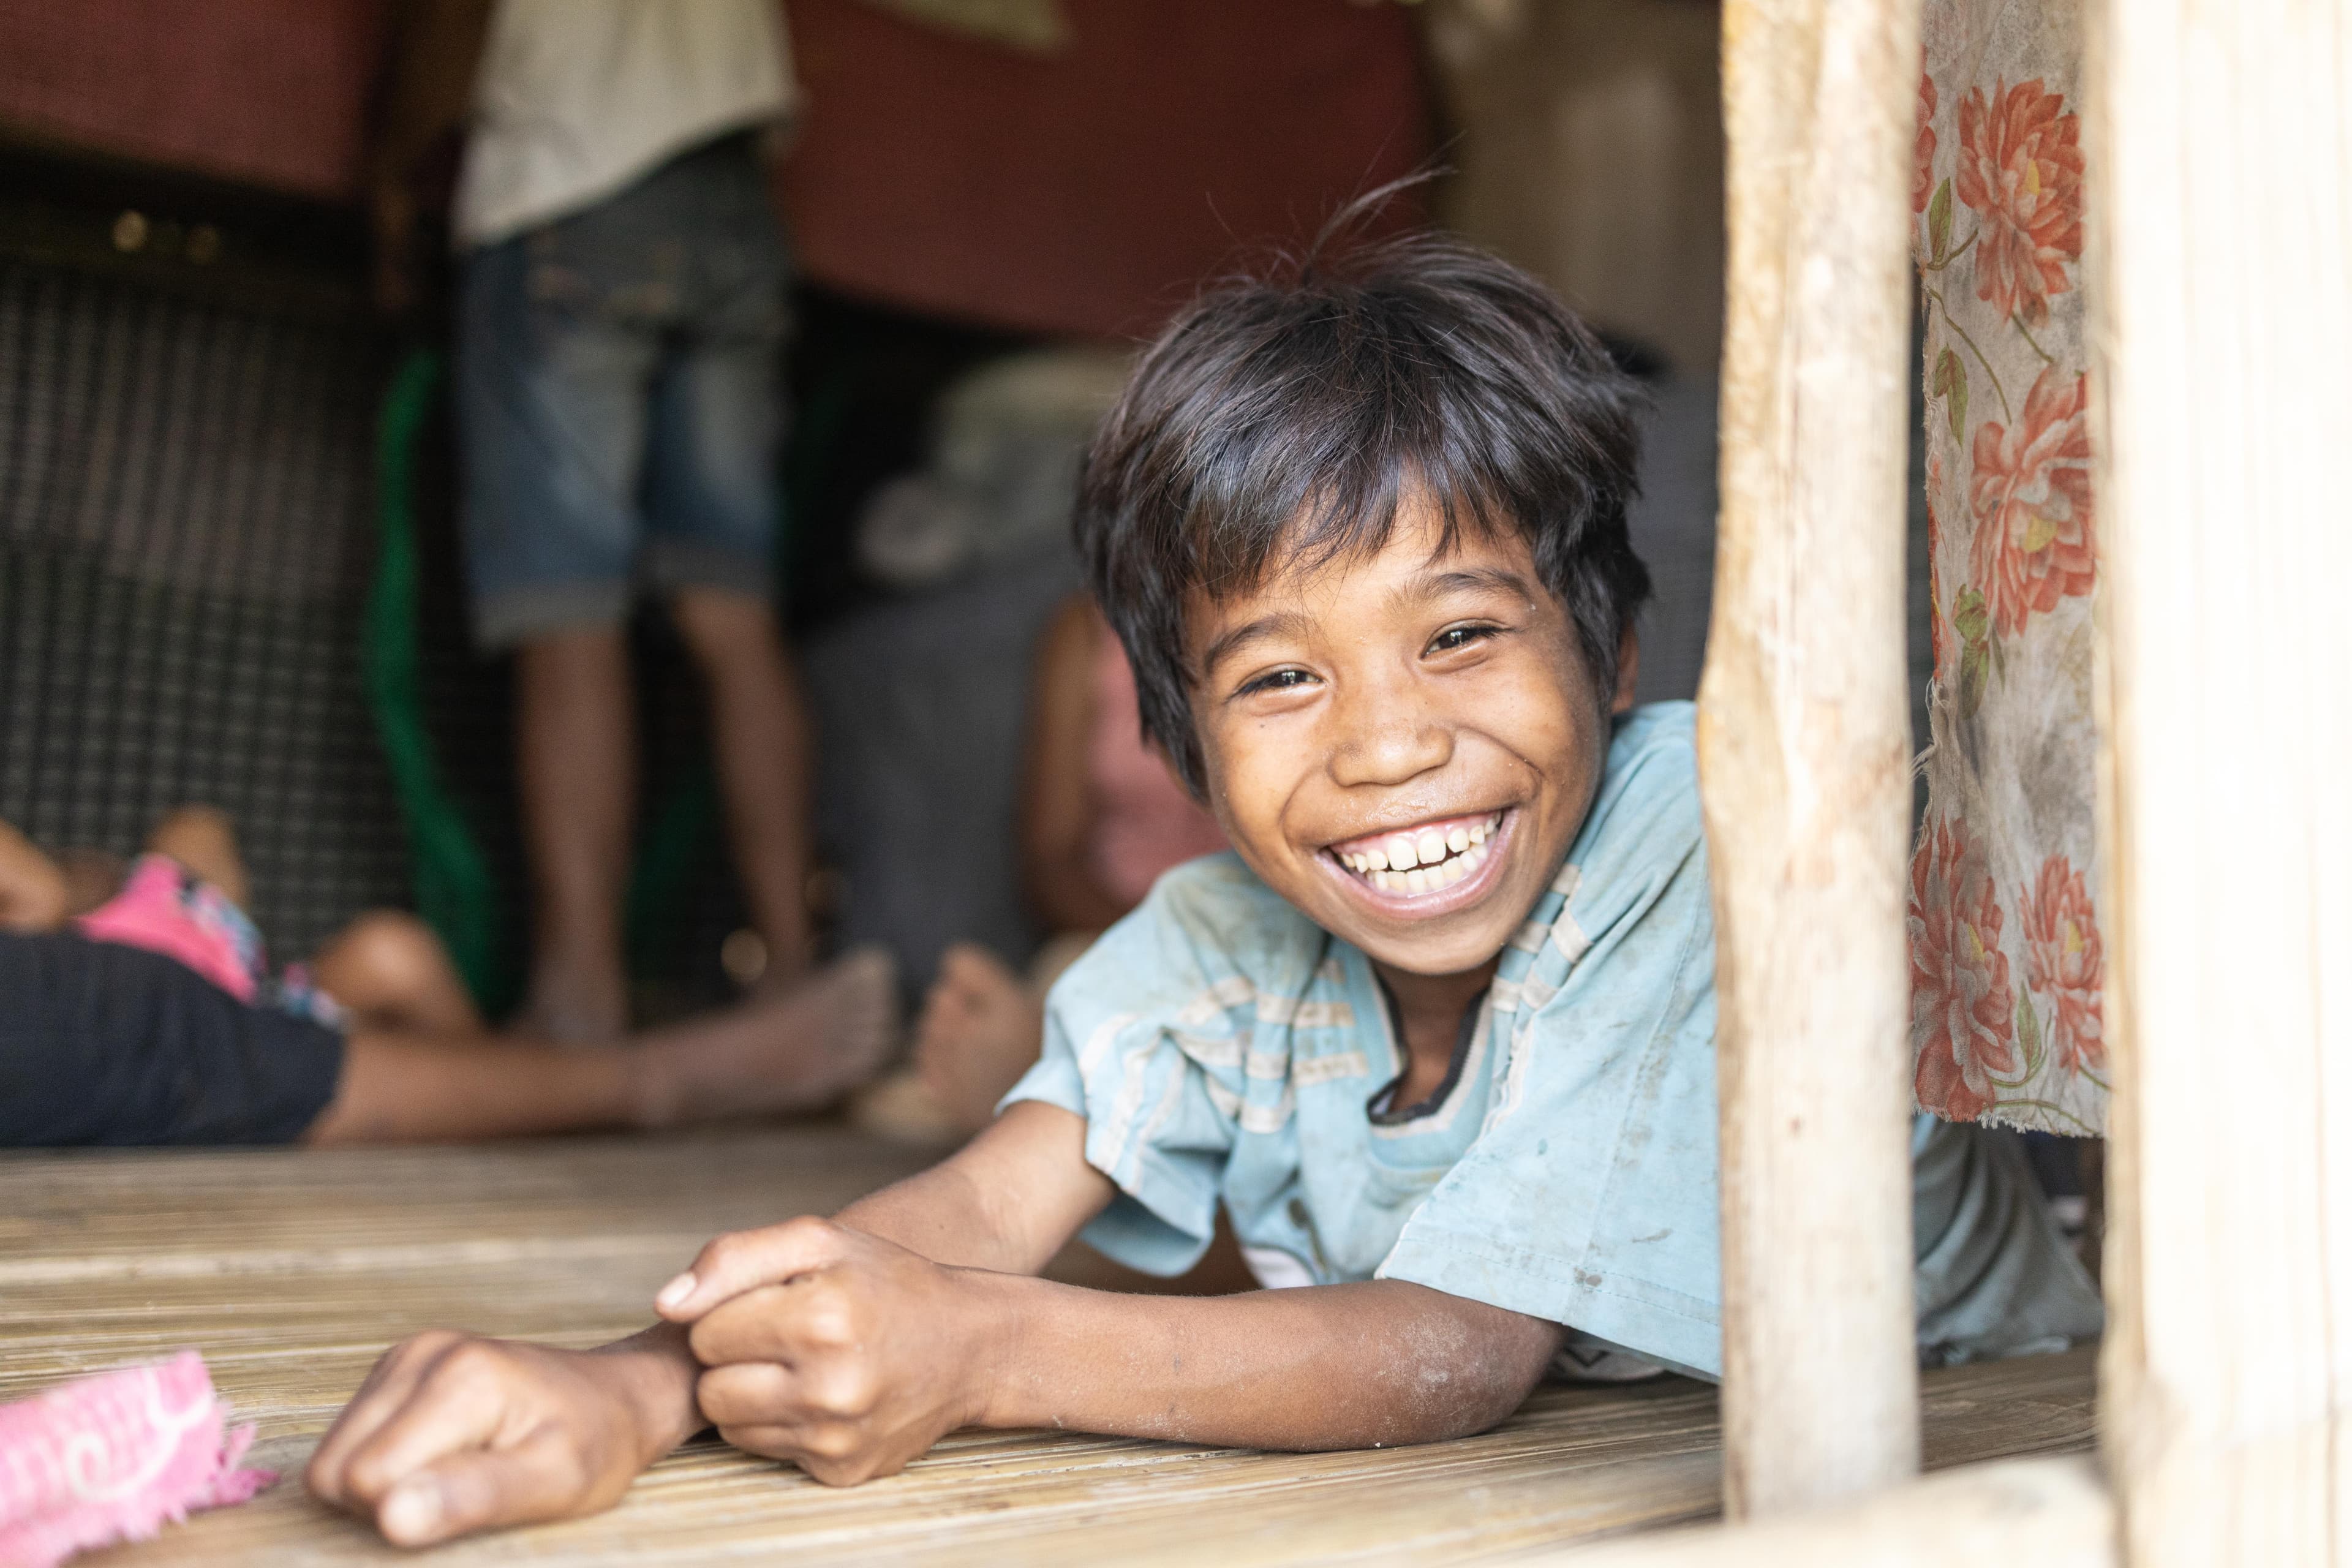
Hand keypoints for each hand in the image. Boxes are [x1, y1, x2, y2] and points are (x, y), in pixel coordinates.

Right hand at [306, 1329, 694, 1545]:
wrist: (616, 1400)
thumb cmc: (595, 1446)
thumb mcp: (554, 1483)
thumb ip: (473, 1498)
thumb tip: (390, 1518)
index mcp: (460, 1378)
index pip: (363, 1480)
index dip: (404, 1513)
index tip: (468, 1500)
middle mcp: (425, 1353)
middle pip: (334, 1468)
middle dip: (383, 1501)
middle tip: (463, 1491)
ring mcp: (409, 1354)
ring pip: (333, 1455)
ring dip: (382, 1482)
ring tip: (459, 1471)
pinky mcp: (400, 1367)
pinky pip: (350, 1439)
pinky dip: (384, 1461)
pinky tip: (443, 1454)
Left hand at [656, 1217, 998, 1484]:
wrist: (973, 1345)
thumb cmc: (887, 1282)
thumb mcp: (819, 1240)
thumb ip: (734, 1257)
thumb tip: (666, 1304)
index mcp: (822, 1318)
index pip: (705, 1332)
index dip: (730, 1313)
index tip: (771, 1304)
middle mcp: (830, 1386)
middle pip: (711, 1390)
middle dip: (734, 1360)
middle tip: (781, 1337)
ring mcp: (837, 1435)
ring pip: (733, 1427)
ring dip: (752, 1395)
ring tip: (800, 1365)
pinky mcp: (843, 1470)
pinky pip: (770, 1453)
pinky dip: (784, 1425)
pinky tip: (823, 1396)